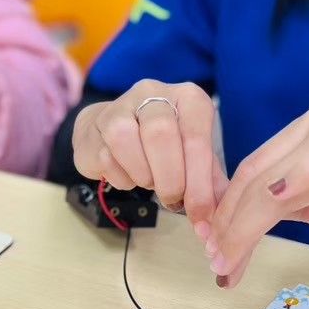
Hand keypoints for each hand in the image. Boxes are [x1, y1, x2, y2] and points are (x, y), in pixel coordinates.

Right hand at [72, 81, 226, 223]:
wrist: (110, 128)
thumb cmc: (162, 144)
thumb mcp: (192, 154)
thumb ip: (208, 180)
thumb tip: (214, 216)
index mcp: (187, 97)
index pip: (196, 136)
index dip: (200, 182)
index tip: (201, 214)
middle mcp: (153, 92)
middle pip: (160, 134)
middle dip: (170, 179)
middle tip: (174, 201)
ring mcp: (120, 105)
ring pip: (126, 139)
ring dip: (143, 175)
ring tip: (151, 183)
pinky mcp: (94, 125)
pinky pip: (106, 156)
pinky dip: (122, 178)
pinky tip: (130, 176)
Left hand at [201, 105, 308, 287]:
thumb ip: (290, 205)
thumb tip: (236, 224)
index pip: (254, 170)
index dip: (225, 210)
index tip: (213, 248)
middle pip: (254, 175)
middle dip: (227, 224)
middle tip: (216, 264)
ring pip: (271, 181)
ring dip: (243, 225)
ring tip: (230, 262)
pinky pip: (308, 173)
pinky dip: (280, 196)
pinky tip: (263, 219)